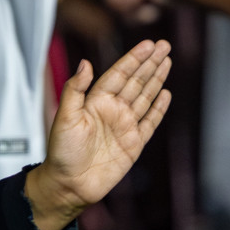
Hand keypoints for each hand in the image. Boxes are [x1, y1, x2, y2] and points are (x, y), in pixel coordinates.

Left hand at [25, 40, 172, 229]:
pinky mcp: (134, 144)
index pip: (119, 74)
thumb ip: (75, 90)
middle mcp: (112, 110)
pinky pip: (150, 122)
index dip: (134, 59)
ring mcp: (124, 126)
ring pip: (145, 97)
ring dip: (157, 79)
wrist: (70, 185)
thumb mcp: (64, 117)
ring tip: (168, 61)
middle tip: (165, 45)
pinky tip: (166, 93)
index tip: (148, 44)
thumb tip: (85, 63)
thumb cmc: (62, 152)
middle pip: (136, 81)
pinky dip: (159, 108)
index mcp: (96, 101)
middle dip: (150, 63)